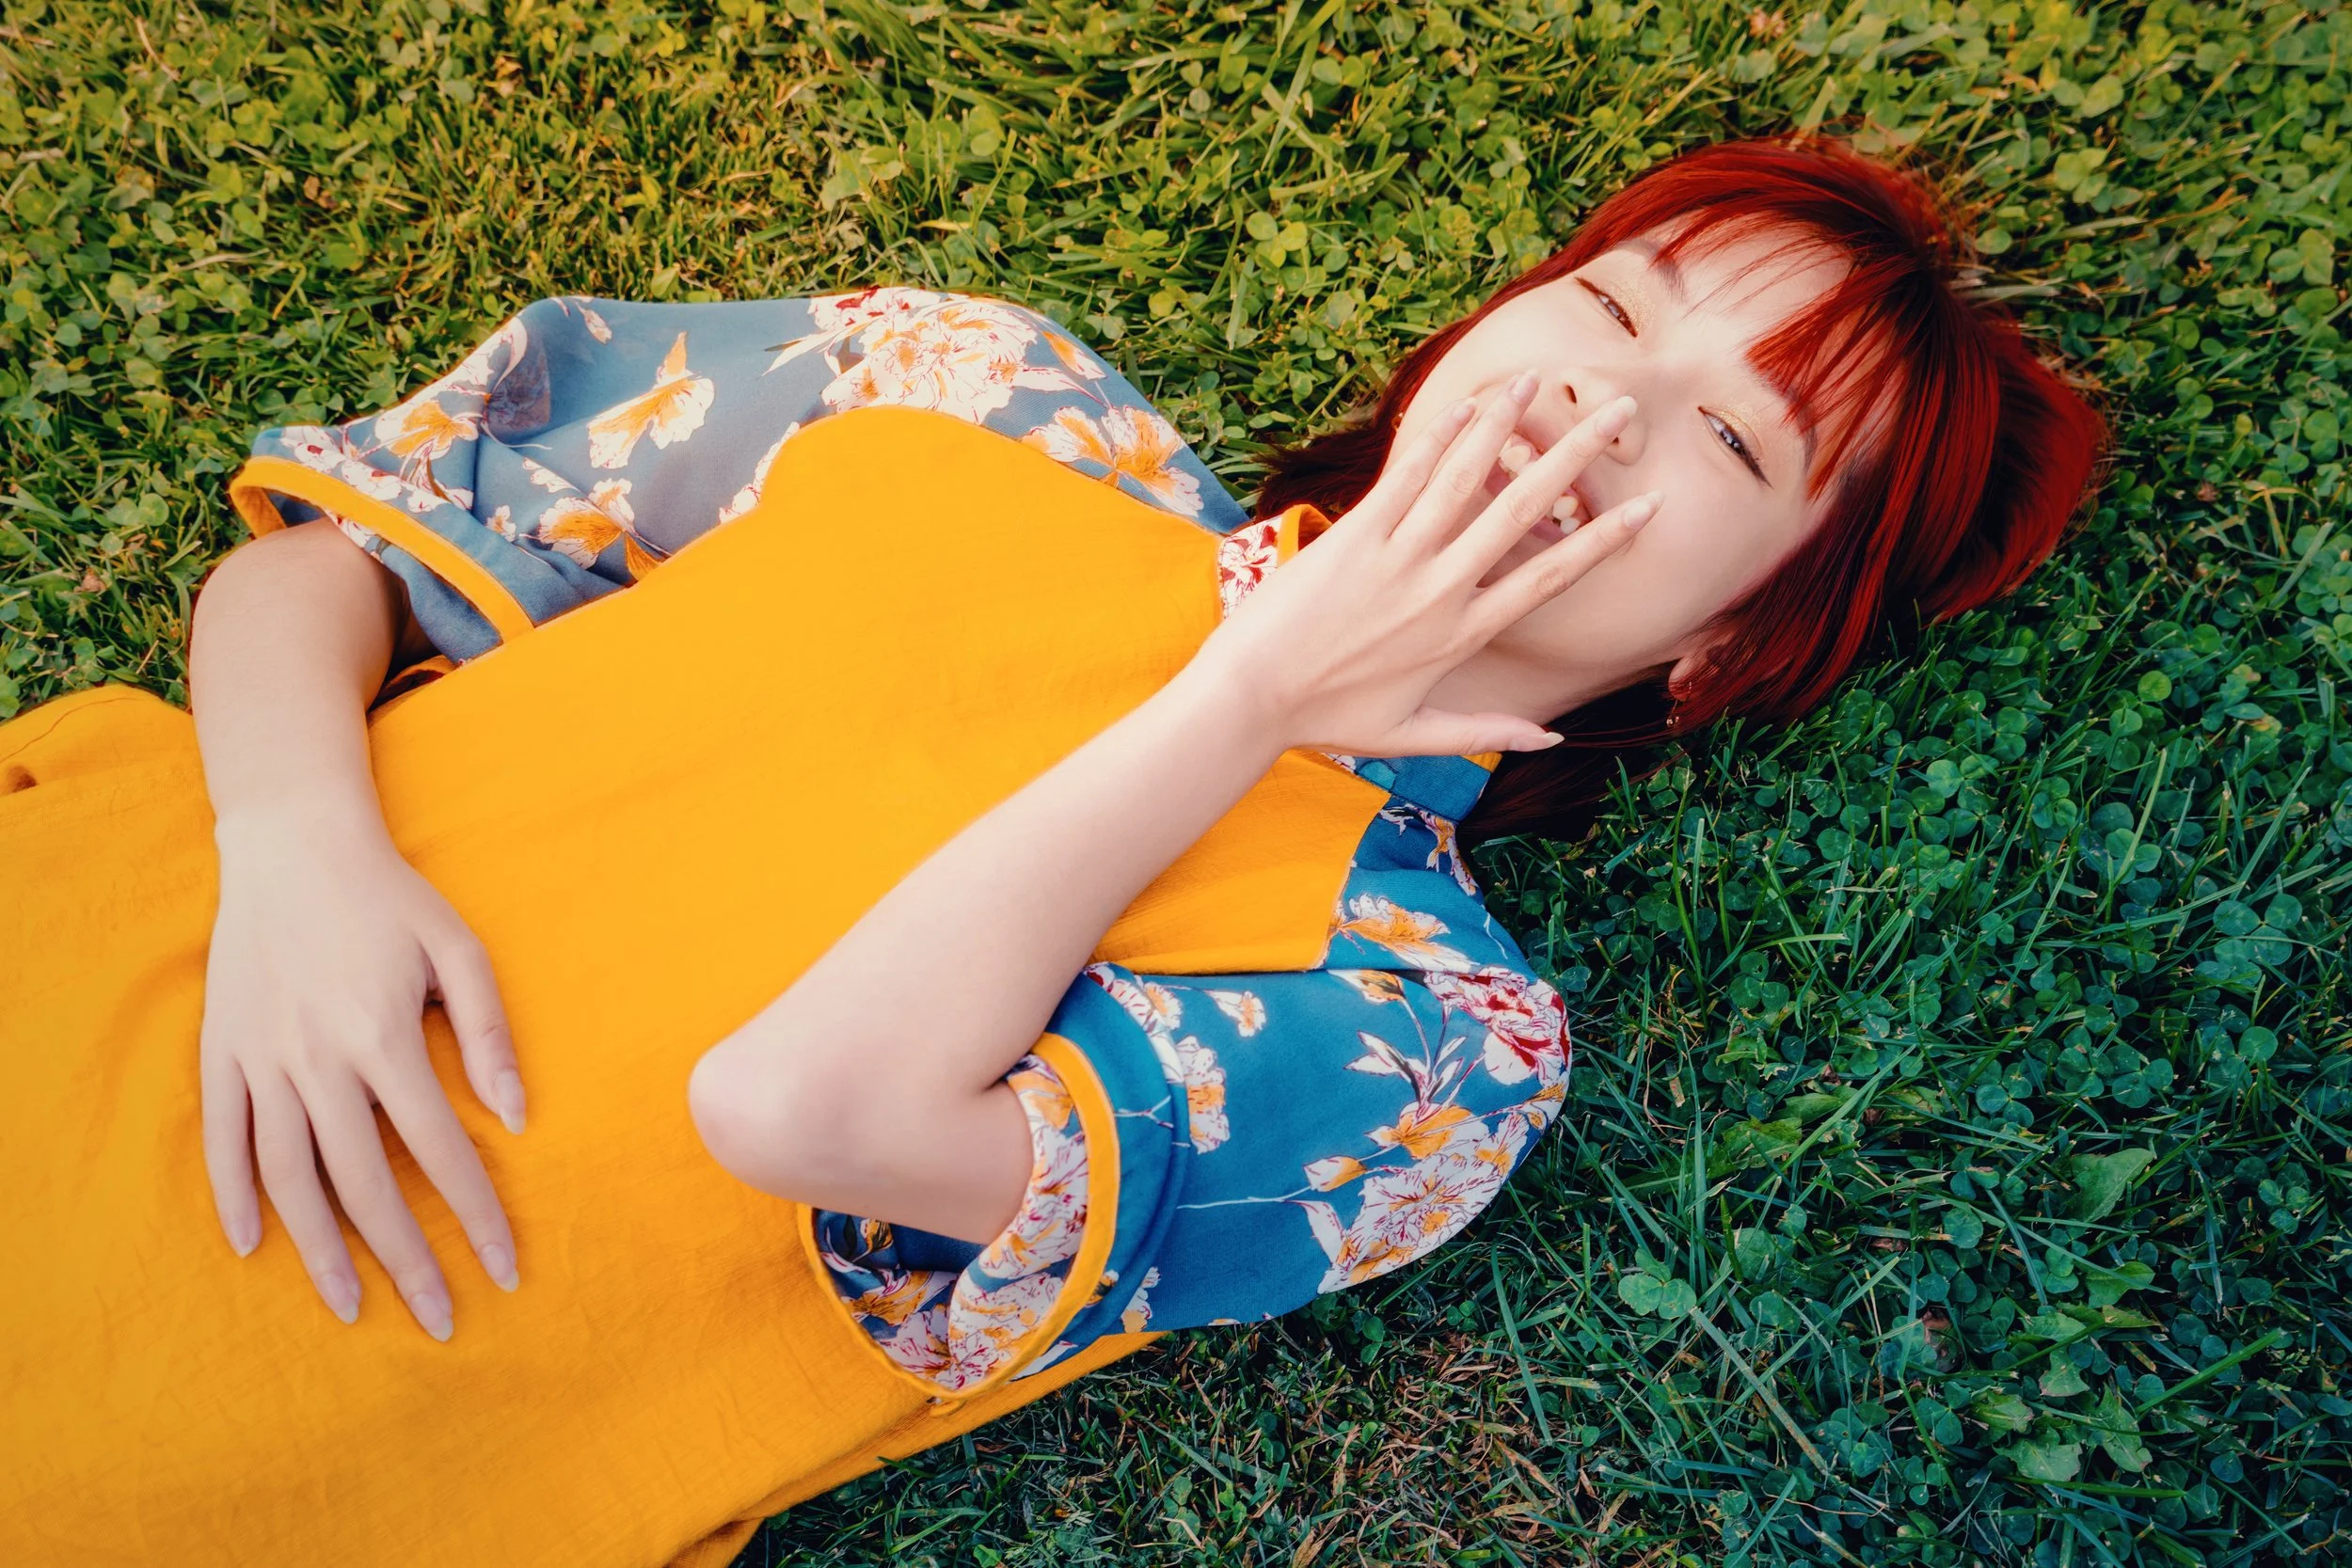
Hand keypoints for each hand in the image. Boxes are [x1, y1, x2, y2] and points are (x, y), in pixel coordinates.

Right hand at [200, 813, 524, 1338]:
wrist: (292, 843)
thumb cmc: (390, 897)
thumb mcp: (460, 948)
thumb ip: (491, 1032)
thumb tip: (518, 1118)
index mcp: (383, 1037)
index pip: (440, 1152)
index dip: (476, 1217)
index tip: (505, 1268)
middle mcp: (316, 1060)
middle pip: (363, 1185)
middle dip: (408, 1261)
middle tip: (441, 1319)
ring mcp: (261, 1059)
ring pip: (288, 1178)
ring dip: (321, 1251)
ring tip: (354, 1306)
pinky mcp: (221, 1051)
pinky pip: (222, 1139)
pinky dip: (233, 1197)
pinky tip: (257, 1245)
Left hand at [1195, 371, 1661, 757]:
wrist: (1249, 698)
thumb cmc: (1327, 718)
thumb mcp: (1412, 737)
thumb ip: (1485, 733)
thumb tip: (1553, 739)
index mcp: (1461, 635)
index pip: (1550, 578)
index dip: (1604, 540)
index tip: (1648, 508)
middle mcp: (1439, 590)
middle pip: (1521, 511)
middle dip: (1574, 456)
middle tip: (1619, 412)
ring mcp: (1396, 558)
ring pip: (1464, 478)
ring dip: (1504, 423)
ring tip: (1537, 380)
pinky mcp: (1353, 535)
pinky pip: (1404, 476)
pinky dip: (1436, 437)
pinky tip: (1465, 403)